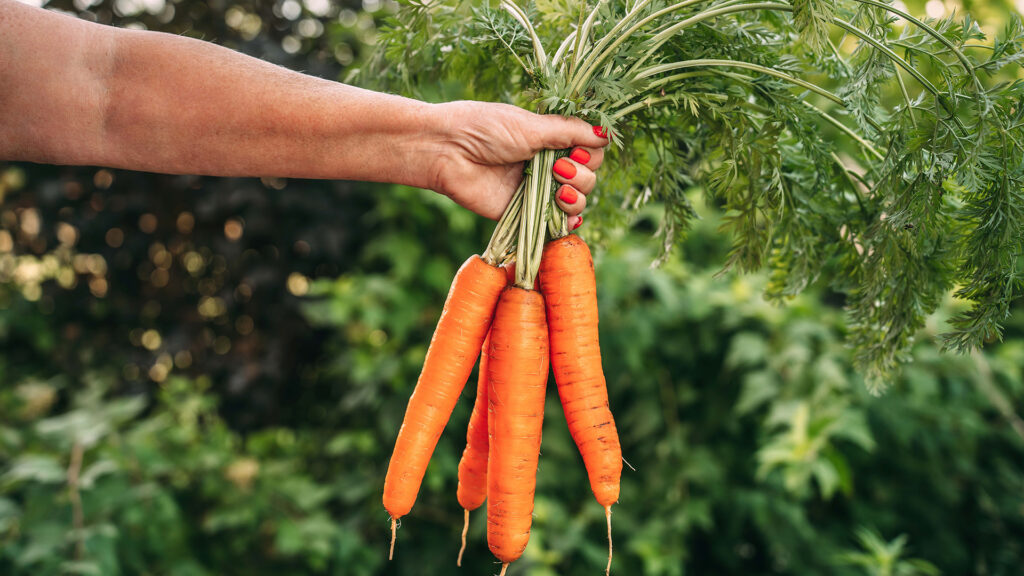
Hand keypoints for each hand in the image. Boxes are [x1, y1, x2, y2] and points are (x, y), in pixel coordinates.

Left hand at [427, 101, 607, 226]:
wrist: (447, 151)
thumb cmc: (484, 128)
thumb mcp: (531, 125)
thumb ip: (569, 133)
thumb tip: (605, 135)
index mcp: (550, 140)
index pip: (590, 151)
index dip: (590, 154)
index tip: (575, 150)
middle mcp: (547, 165)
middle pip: (589, 177)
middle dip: (583, 175)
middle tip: (559, 168)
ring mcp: (536, 191)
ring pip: (578, 202)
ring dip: (578, 197)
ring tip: (559, 191)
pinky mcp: (523, 214)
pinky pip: (555, 225)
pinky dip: (567, 223)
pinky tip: (566, 216)